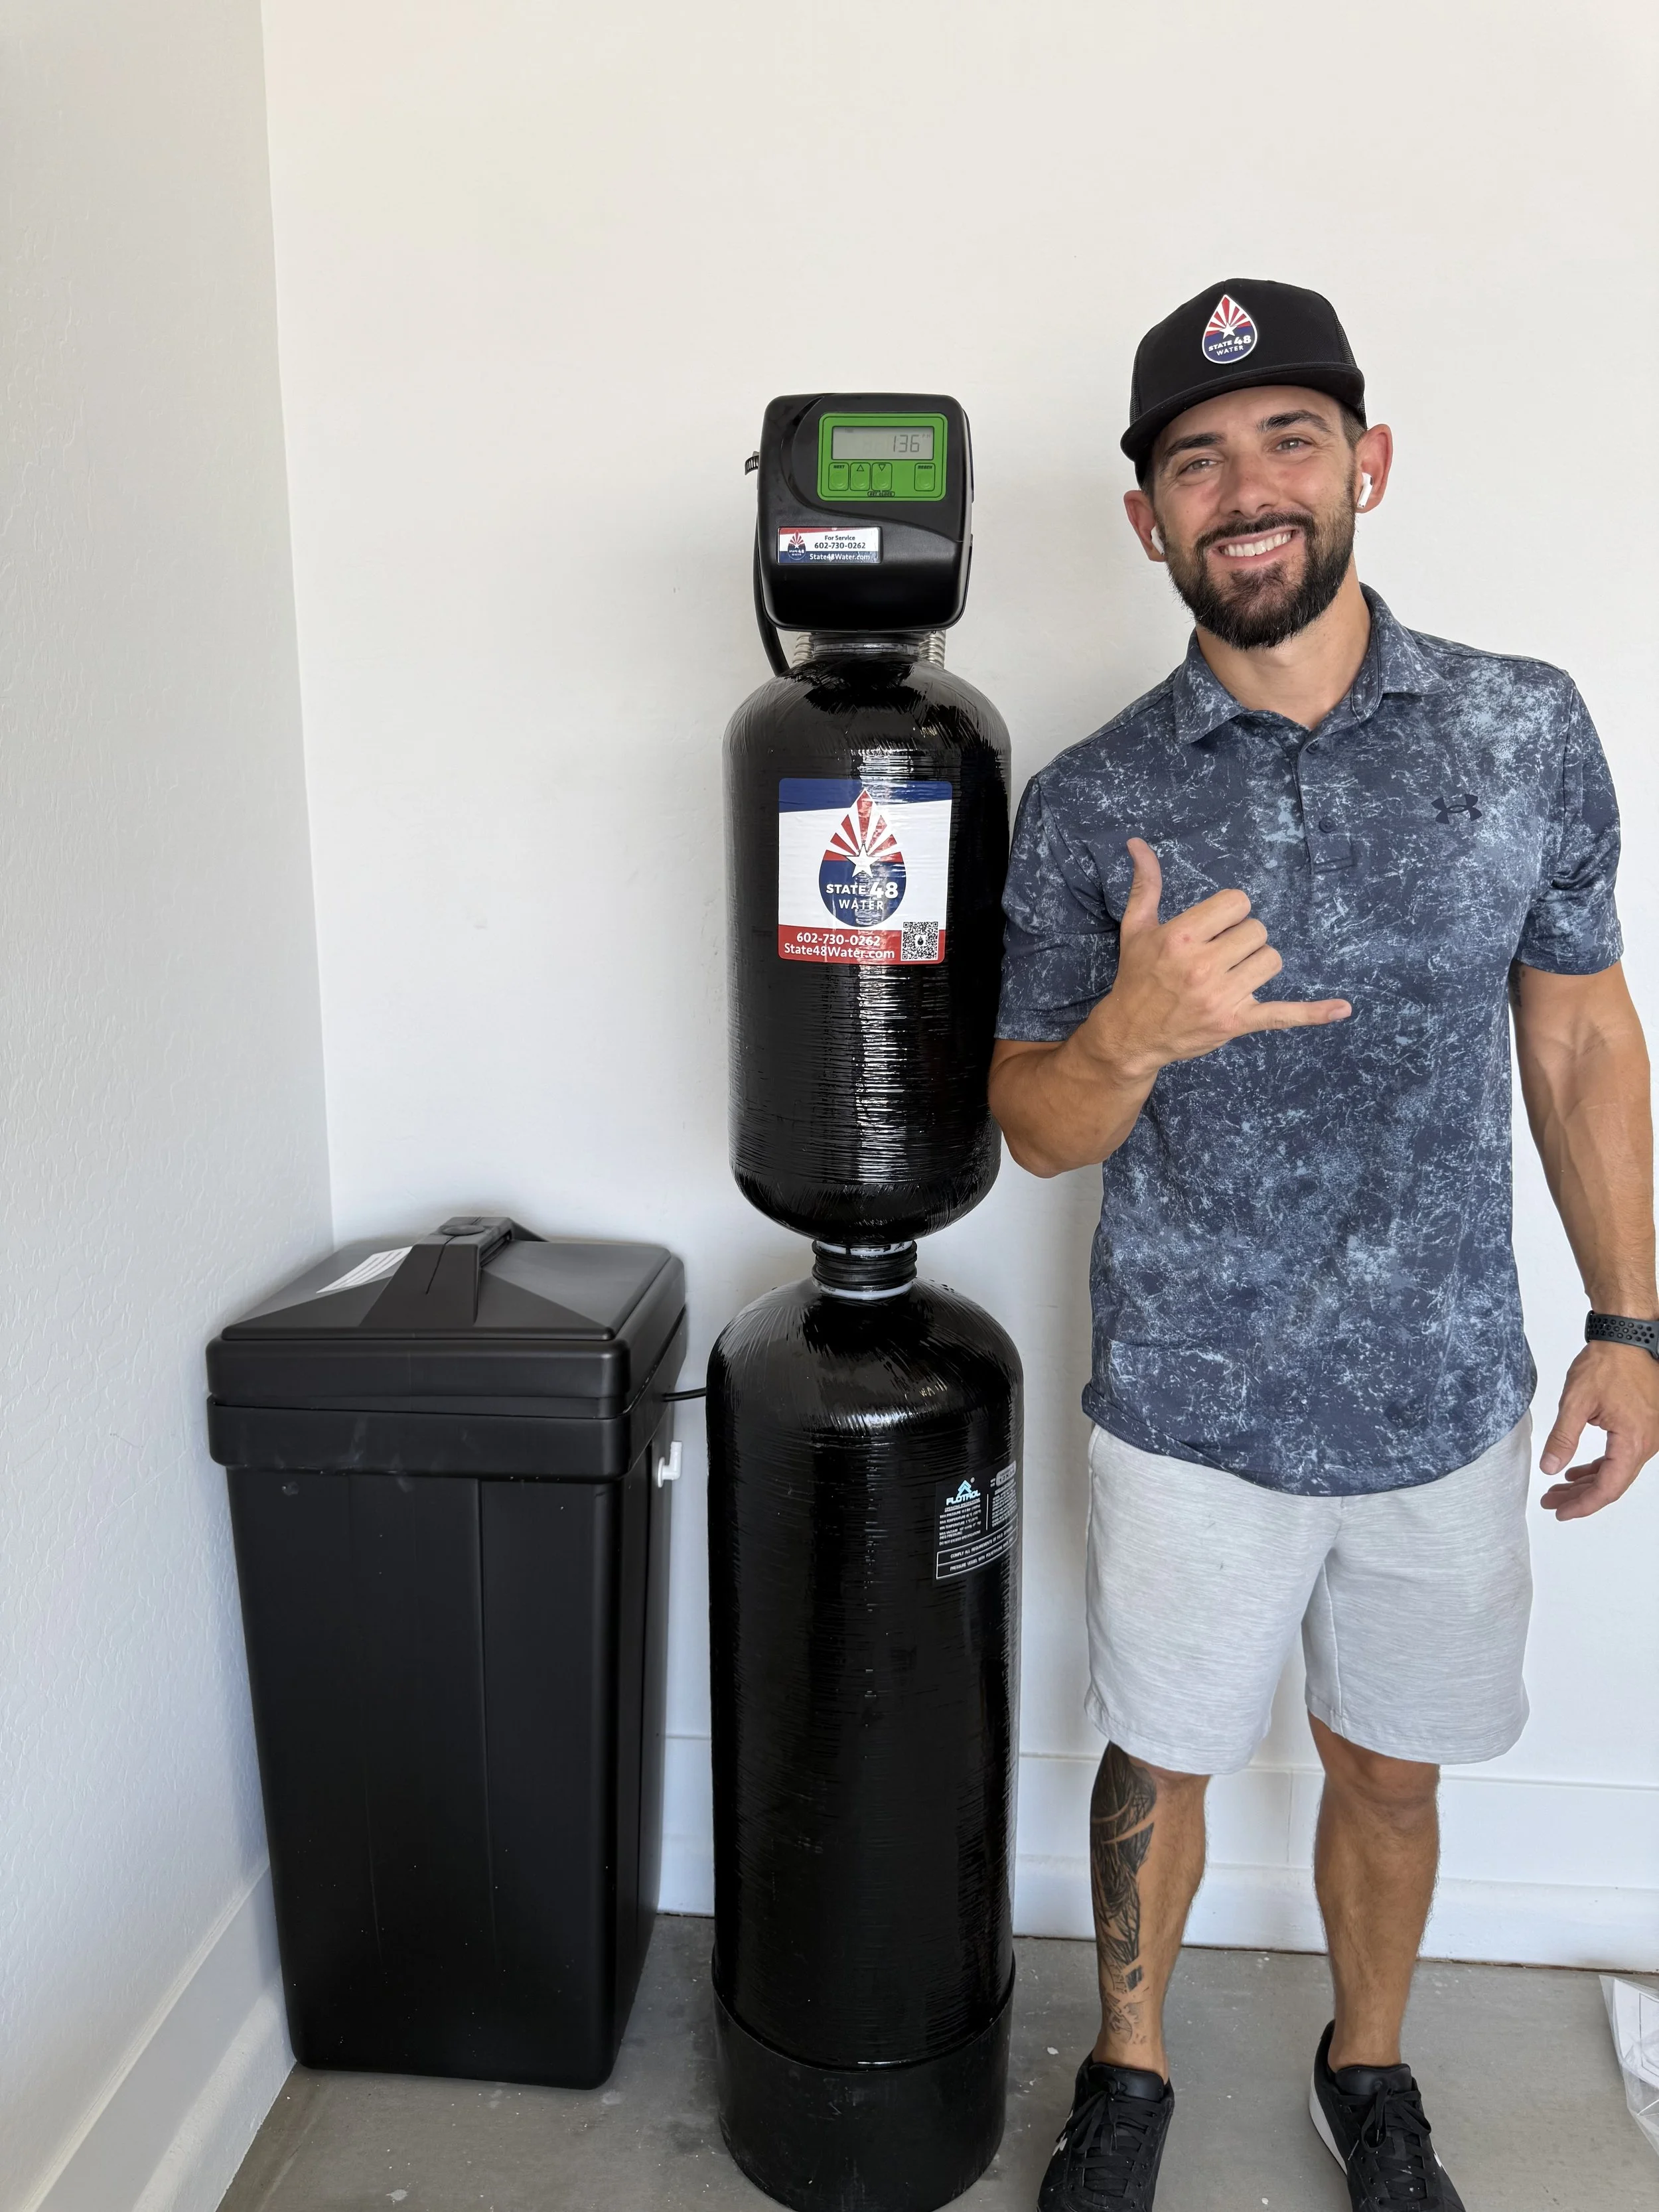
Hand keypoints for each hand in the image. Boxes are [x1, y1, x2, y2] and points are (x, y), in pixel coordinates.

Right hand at [1081, 838, 1351, 1079]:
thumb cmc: (1137, 978)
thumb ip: (1146, 884)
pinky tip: (1342, 1009)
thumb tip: (1137, 842)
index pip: (1238, 903)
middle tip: (1217, 955)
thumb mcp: (1136, 928)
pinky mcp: (1236, 1022)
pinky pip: (1283, 1013)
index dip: (1230, 912)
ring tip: (1231, 975)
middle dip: (1242, 939)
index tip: (1214, 927)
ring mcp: (1222, 996)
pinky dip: (1313, 1013)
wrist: (1131, 1035)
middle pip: (1258, 931)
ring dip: (1257, 963)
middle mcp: (1203, 965)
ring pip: (1271, 960)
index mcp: (1181, 936)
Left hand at [1539, 1341, 1658, 1518]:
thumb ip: (1563, 1437)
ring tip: (1557, 1490)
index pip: (1608, 1487)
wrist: (1627, 1339)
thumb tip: (1549, 1468)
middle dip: (1580, 1497)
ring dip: (1587, 1483)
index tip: (1559, 1512)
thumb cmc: (1606, 1364)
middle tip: (1550, 1502)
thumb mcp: (1576, 1401)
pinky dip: (1598, 1467)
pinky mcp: (1642, 1428)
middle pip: (1612, 1484)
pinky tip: (1575, 1472)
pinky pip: (1621, 1457)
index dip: (1583, 1505)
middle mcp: (1647, 1444)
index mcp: (1633, 1442)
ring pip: (1616, 1472)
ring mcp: (1647, 1437)